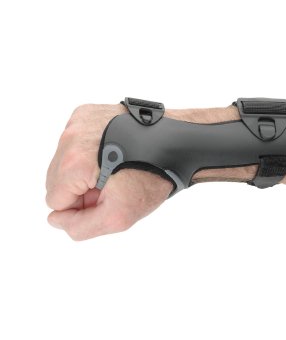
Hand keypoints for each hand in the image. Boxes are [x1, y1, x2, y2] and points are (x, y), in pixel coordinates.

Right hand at [46, 104, 172, 240]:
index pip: (55, 200)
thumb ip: (81, 227)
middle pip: (57, 179)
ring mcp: (78, 121)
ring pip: (65, 161)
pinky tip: (114, 152)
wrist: (176, 144)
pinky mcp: (87, 112)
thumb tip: (56, 219)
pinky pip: (75, 143)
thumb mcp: (120, 215)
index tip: (108, 196)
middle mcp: (70, 136)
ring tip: (116, 167)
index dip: (83, 205)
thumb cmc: (151, 177)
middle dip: (82, 188)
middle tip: (114, 183)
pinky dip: (91, 152)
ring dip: (86, 170)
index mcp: (72, 161)